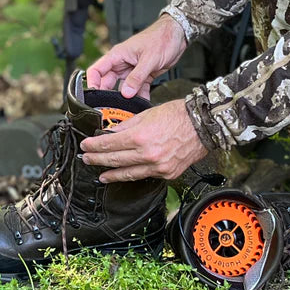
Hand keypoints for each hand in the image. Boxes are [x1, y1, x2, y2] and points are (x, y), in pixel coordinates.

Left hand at [80, 99, 207, 181]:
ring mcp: (157, 166)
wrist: (203, 125)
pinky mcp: (166, 173)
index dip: (94, 145)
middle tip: (87, 159)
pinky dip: (134, 175)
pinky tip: (127, 175)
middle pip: (115, 160)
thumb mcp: (147, 114)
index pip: (109, 144)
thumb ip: (127, 126)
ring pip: (128, 174)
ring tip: (102, 176)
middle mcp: (147, 154)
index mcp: (140, 137)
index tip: (86, 146)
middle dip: (97, 160)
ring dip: (112, 174)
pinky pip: (145, 176)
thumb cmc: (178, 115)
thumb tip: (111, 133)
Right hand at [86, 15, 186, 99]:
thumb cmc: (162, 38)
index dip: (92, 83)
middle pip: (108, 82)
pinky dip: (140, 96)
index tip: (94, 97)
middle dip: (109, 95)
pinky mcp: (144, 75)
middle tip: (112, 108)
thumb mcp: (149, 58)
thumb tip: (126, 93)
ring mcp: (132, 69)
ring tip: (128, 109)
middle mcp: (123, 63)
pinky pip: (138, 88)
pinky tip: (142, 103)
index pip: (97, 70)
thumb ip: (137, 77)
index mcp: (118, 55)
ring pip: (124, 87)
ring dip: (126, 98)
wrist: (178, 35)